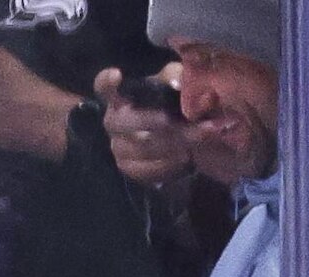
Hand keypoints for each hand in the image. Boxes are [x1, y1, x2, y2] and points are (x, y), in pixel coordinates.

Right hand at [95, 67, 193, 187]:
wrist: (174, 148)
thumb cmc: (169, 111)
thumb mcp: (171, 89)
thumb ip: (174, 78)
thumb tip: (177, 82)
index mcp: (118, 98)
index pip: (103, 88)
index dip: (107, 83)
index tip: (116, 74)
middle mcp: (113, 123)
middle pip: (130, 121)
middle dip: (161, 121)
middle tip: (186, 119)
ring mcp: (118, 148)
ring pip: (146, 146)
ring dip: (178, 141)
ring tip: (204, 134)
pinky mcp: (130, 169)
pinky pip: (151, 169)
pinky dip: (173, 163)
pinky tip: (190, 157)